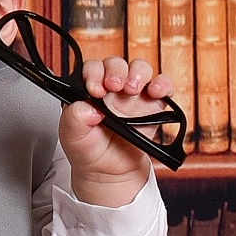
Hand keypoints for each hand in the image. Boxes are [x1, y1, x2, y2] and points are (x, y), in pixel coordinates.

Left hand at [61, 56, 170, 204]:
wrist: (109, 171)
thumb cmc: (89, 149)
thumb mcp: (72, 136)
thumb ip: (73, 118)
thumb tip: (87, 107)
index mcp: (90, 89)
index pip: (92, 69)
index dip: (93, 74)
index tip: (95, 90)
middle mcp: (112, 88)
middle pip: (116, 64)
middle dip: (115, 71)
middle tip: (113, 86)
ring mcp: (134, 95)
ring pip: (140, 69)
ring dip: (138, 73)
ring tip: (132, 89)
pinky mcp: (153, 104)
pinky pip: (163, 86)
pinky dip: (163, 84)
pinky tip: (156, 91)